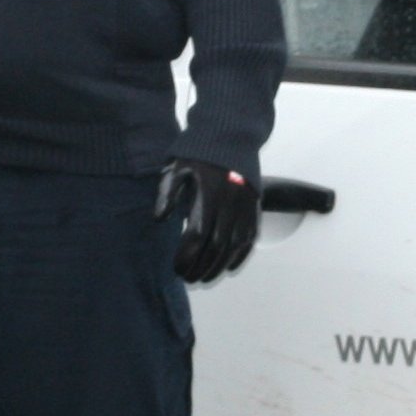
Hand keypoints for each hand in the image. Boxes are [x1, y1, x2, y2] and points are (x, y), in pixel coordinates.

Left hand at [158, 160, 259, 283]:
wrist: (231, 137)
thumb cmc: (200, 152)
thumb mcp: (176, 168)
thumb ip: (167, 193)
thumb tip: (160, 219)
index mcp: (209, 194)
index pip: (198, 236)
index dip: (187, 256)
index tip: (177, 268)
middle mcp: (229, 203)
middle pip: (217, 246)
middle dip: (201, 266)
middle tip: (189, 278)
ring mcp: (245, 206)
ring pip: (235, 246)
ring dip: (220, 266)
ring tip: (206, 277)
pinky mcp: (255, 207)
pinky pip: (251, 237)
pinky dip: (241, 255)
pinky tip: (230, 266)